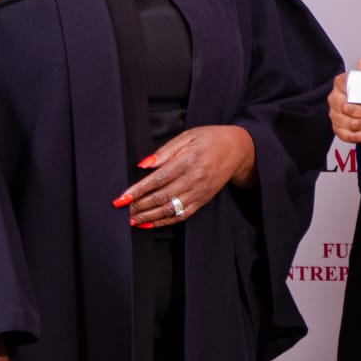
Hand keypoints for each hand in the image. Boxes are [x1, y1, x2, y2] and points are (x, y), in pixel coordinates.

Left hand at [115, 124, 253, 228]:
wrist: (239, 150)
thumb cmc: (210, 139)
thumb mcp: (188, 136)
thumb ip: (166, 150)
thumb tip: (144, 165)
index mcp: (188, 161)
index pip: (157, 179)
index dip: (137, 191)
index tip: (121, 198)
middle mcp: (194, 179)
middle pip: (161, 197)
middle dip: (139, 206)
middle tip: (121, 211)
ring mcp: (199, 192)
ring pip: (170, 209)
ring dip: (148, 217)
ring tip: (131, 220)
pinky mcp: (203, 200)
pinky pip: (182, 215)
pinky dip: (164, 222)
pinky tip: (149, 224)